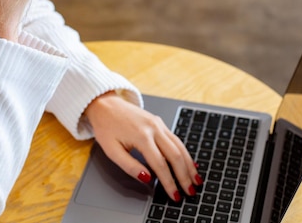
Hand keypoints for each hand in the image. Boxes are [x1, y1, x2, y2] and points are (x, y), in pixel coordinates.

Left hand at [84, 92, 201, 201]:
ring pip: (180, 146)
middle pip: (175, 155)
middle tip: (190, 192)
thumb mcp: (111, 150)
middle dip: (184, 176)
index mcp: (141, 136)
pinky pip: (176, 139)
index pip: (160, 164)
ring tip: (195, 180)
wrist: (105, 105)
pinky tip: (189, 163)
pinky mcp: (159, 122)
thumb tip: (148, 179)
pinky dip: (184, 153)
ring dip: (189, 165)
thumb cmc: (106, 127)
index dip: (169, 182)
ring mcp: (158, 124)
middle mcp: (154, 128)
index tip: (174, 195)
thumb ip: (130, 166)